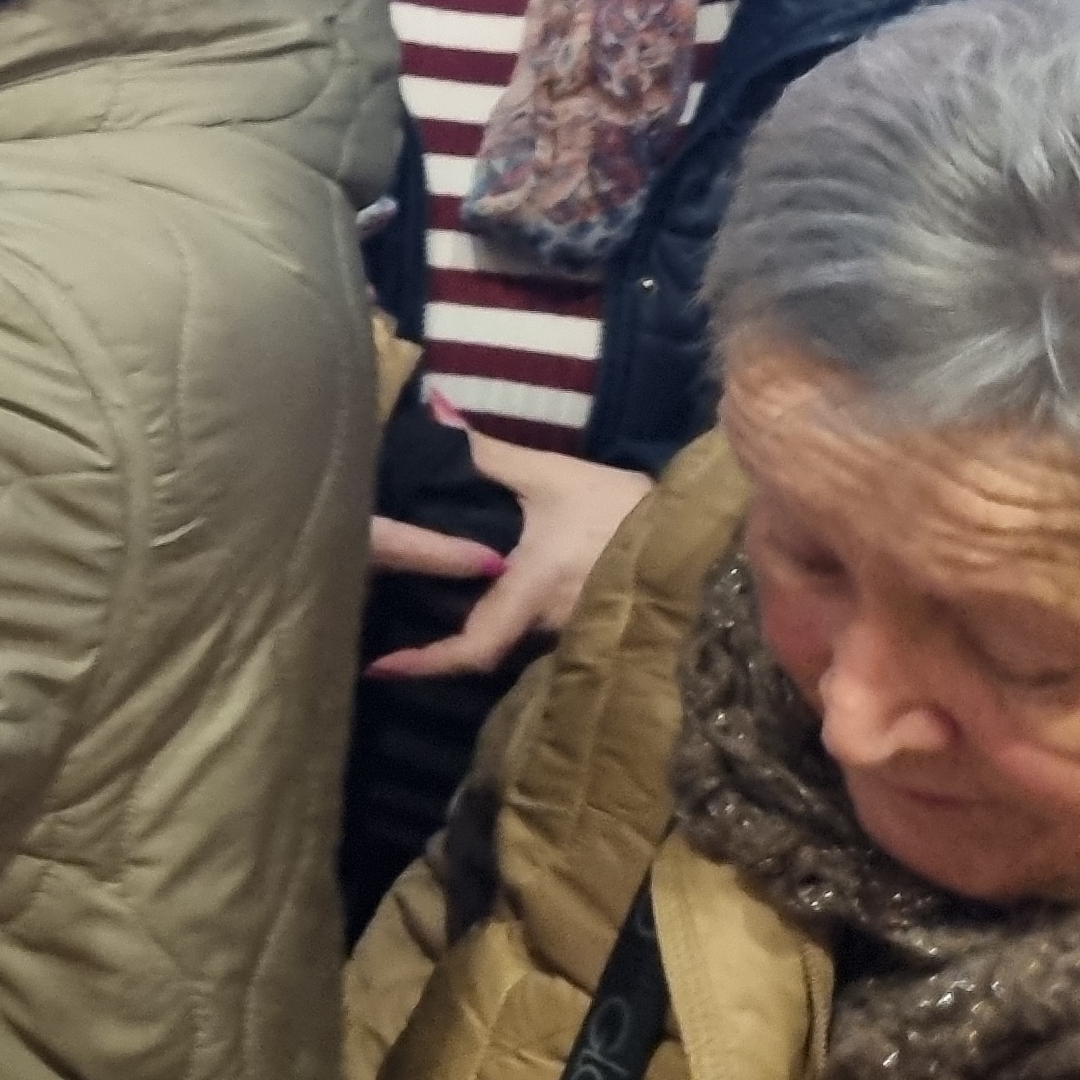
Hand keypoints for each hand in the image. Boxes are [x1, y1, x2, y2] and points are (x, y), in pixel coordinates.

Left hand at [367, 437, 652, 679]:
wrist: (699, 531)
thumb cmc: (621, 505)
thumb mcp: (551, 475)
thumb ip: (487, 454)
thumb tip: (433, 412)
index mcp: (533, 590)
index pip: (474, 645)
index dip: (427, 662)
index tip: (379, 667)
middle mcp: (550, 625)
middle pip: (485, 650)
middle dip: (437, 650)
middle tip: (385, 634)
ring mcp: (574, 633)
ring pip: (511, 643)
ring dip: (473, 631)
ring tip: (418, 615)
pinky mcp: (591, 628)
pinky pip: (537, 635)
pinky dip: (506, 624)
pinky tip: (481, 604)